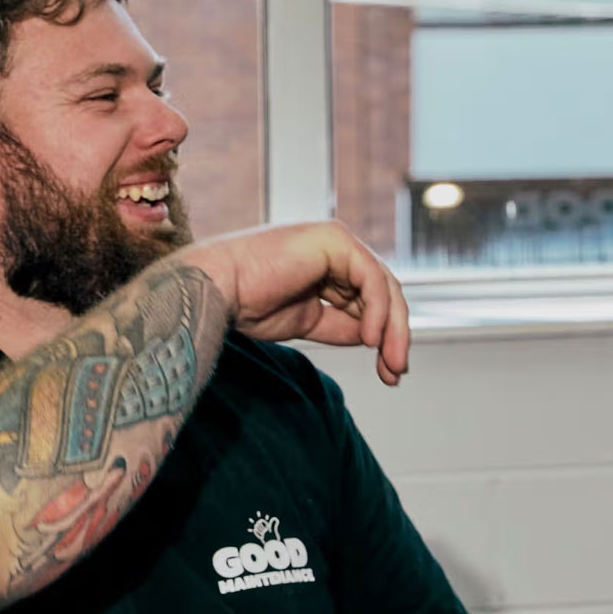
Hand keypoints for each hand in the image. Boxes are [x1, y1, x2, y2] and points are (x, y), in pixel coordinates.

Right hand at [187, 221, 410, 387]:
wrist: (216, 289)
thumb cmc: (246, 303)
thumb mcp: (307, 322)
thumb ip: (340, 326)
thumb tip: (372, 338)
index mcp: (326, 265)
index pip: (370, 300)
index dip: (385, 336)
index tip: (388, 373)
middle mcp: (335, 249)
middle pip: (383, 293)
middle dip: (395, 335)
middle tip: (396, 372)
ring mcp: (336, 241)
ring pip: (384, 287)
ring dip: (393, 329)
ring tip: (390, 363)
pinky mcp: (335, 240)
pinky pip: (371, 279)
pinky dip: (378, 310)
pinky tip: (371, 339)